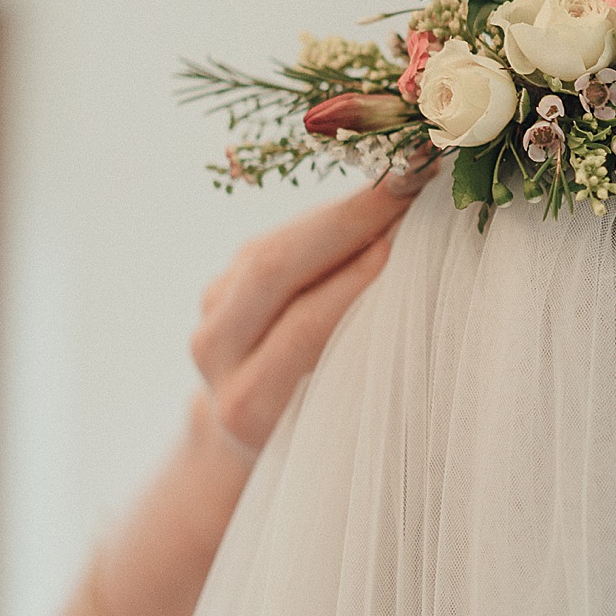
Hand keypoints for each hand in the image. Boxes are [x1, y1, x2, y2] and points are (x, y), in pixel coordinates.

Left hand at [188, 164, 434, 450]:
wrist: (257, 428)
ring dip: (336, 215)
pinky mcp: (216, 289)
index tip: (406, 229)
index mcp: (249, 406)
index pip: (304, 325)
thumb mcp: (337, 407)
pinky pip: (269, 244)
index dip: (353, 274)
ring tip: (393, 189)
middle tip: (404, 187)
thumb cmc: (320, 420)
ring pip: (269, 248)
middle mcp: (217, 360)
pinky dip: (323, 223)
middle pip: (274, 270)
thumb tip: (407, 268)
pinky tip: (365, 205)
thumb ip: (359, 349)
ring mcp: (208, 319)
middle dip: (346, 222)